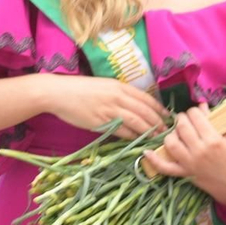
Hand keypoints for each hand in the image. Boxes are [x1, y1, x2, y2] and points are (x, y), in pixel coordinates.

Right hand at [48, 75, 168, 138]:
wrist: (58, 93)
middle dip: (157, 121)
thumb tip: (135, 105)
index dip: (158, 108)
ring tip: (156, 136)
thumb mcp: (104, 86)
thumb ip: (120, 94)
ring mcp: (109, 109)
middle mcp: (118, 97)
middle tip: (166, 130)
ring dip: (148, 130)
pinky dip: (132, 135)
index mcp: (120, 86)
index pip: (146, 98)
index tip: (167, 116)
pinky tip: (137, 139)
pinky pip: (121, 130)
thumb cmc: (80, 89)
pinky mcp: (100, 121)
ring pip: (136, 121)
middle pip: (145, 110)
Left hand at [143, 105, 225, 208]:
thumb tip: (201, 106)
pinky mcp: (184, 173)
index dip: (193, 111)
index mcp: (214, 139)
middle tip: (184, 119)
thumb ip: (216, 121)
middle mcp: (200, 150)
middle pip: (182, 127)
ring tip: (177, 131)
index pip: (196, 117)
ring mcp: (190, 163)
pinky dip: (154, 160)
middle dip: (181, 118)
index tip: (195, 112)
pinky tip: (146, 152)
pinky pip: (165, 167)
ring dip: (171, 133)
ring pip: (171, 143)